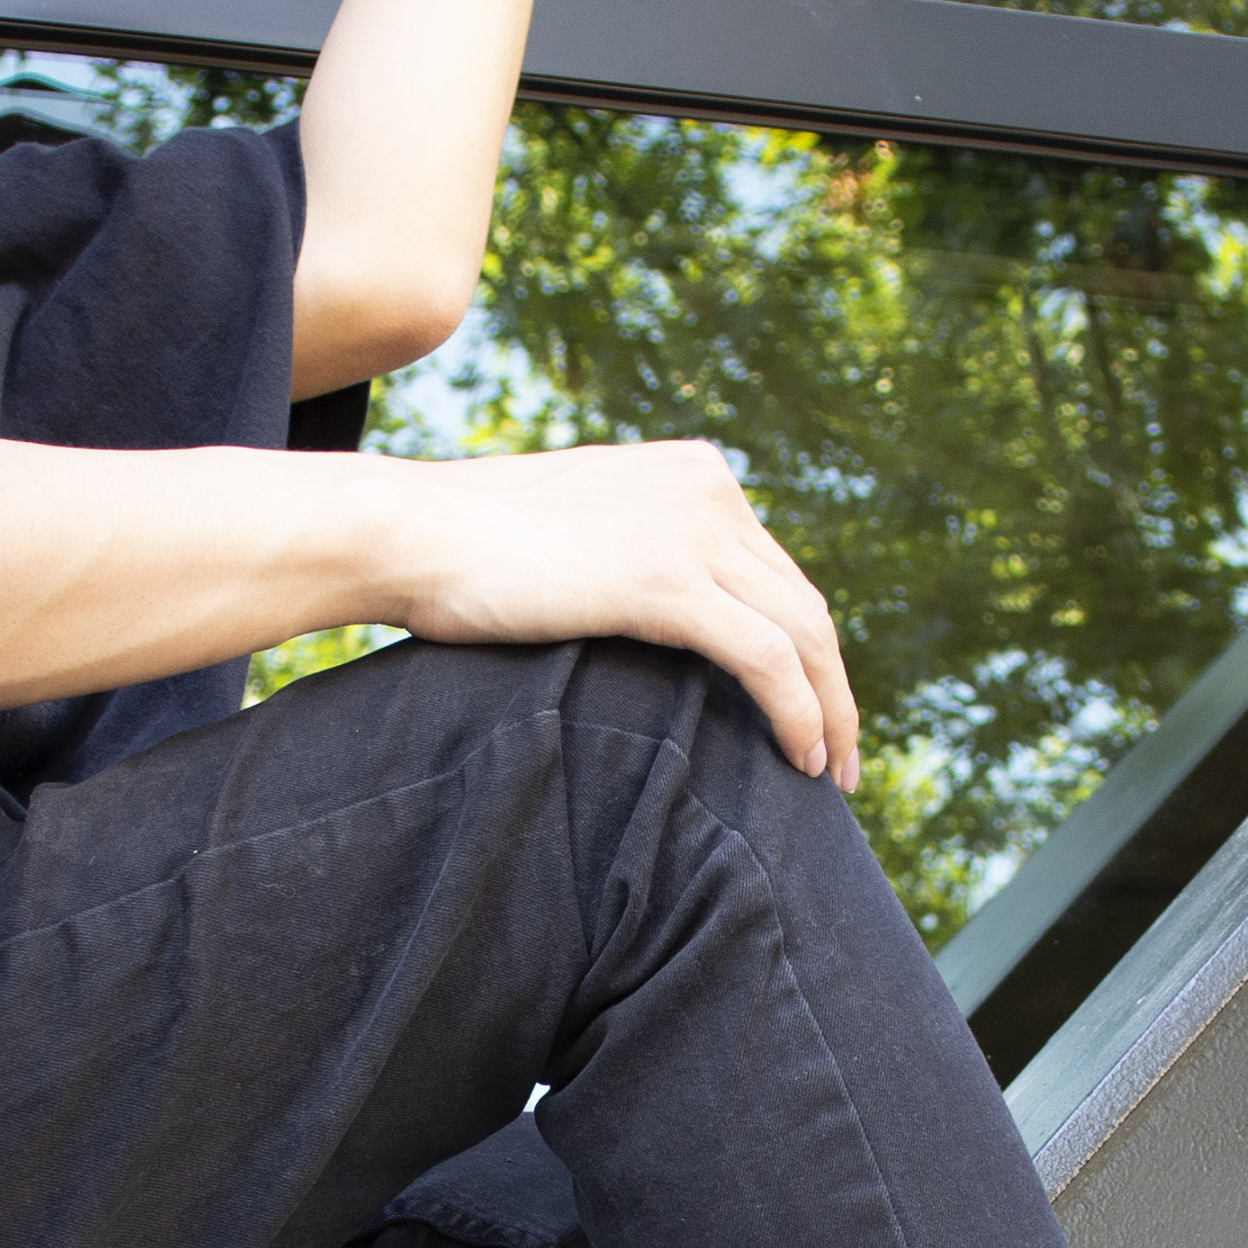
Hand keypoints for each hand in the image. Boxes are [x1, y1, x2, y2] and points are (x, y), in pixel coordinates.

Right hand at [368, 441, 860, 788]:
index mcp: (693, 473)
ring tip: (830, 775)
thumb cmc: (464, 551)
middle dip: (833, 687)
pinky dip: (798, 714)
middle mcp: (709, 489)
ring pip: (803, 634)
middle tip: (839, 759)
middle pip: (804, 602)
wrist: (408, 533)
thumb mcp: (577, 535)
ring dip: (830, 712)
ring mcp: (693, 529)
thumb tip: (658, 623)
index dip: (804, 648)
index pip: (776, 572)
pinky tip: (799, 761)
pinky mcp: (669, 579)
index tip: (811, 710)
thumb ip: (633, 558)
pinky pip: (767, 659)